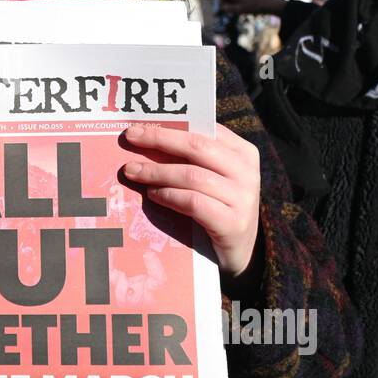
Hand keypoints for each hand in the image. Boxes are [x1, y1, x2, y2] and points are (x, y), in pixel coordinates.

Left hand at [122, 123, 260, 279]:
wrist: (240, 252)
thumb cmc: (219, 207)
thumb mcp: (213, 178)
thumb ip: (193, 159)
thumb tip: (149, 137)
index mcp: (243, 153)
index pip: (205, 129)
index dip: (170, 126)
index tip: (140, 126)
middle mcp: (247, 172)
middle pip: (197, 147)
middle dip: (160, 140)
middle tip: (130, 138)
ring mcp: (243, 198)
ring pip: (192, 175)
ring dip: (157, 172)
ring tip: (133, 171)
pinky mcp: (233, 224)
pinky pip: (194, 202)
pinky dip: (169, 196)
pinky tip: (153, 194)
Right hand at [205, 0, 284, 16]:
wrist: (267, 3)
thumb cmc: (253, 6)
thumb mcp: (239, 10)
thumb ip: (228, 9)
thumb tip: (222, 7)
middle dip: (225, 2)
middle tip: (237, 8)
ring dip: (231, 3)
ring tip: (242, 7)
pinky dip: (235, 2)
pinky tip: (244, 6)